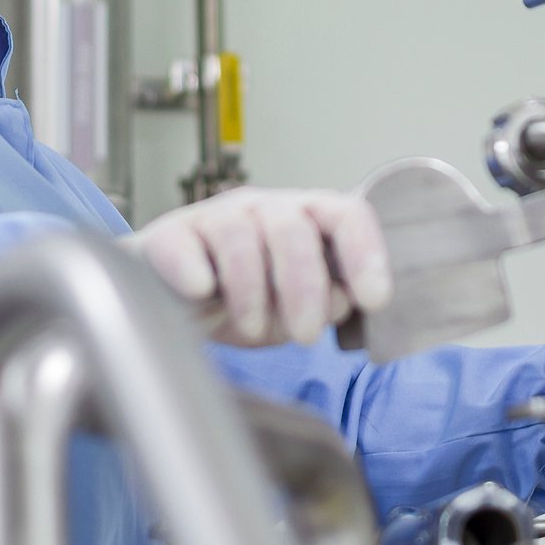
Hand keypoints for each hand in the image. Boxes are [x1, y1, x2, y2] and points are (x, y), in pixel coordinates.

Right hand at [124, 187, 393, 346]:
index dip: (365, 254)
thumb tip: (342, 300)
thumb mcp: (294, 311)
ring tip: (252, 328)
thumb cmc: (244, 303)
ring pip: (240, 236)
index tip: (374, 299)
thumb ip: (324, 304)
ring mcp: (216, 217)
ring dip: (251, 290)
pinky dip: (194, 271)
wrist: (173, 304)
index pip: (346, 216)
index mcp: (307, 220)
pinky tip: (202, 291)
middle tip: (305, 336)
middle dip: (305, 287)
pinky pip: (184, 246)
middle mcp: (265, 209)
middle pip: (293, 229)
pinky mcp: (170, 236)